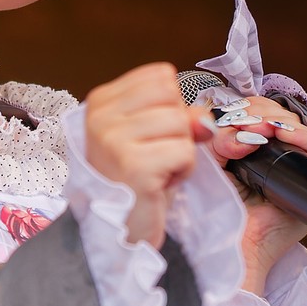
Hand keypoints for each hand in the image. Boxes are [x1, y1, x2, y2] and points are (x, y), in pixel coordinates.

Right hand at [84, 63, 213, 249]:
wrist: (117, 229)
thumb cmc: (134, 182)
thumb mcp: (153, 139)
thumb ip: (179, 117)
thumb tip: (205, 117)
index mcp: (101, 102)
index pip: (160, 76)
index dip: (169, 106)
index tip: (150, 137)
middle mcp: (102, 117)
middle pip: (173, 96)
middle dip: (177, 129)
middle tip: (155, 157)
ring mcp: (114, 140)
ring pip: (182, 124)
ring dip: (181, 152)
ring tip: (157, 171)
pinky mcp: (135, 166)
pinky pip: (185, 152)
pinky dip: (182, 171)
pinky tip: (160, 183)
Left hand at [205, 101, 306, 291]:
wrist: (236, 244)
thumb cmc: (222, 210)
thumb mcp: (213, 166)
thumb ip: (218, 141)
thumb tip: (243, 130)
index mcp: (249, 148)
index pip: (255, 112)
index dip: (246, 109)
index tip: (231, 116)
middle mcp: (275, 152)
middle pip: (276, 113)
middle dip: (259, 112)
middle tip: (244, 122)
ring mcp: (295, 163)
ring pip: (296, 125)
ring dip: (277, 120)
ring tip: (261, 129)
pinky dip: (301, 137)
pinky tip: (283, 136)